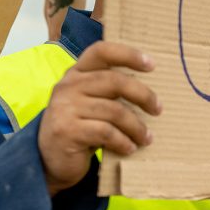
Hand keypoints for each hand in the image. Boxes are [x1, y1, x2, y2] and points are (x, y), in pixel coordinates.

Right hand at [39, 42, 160, 195]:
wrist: (51, 158)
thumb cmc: (82, 127)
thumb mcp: (93, 103)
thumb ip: (111, 91)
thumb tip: (152, 94)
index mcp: (77, 73)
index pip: (101, 51)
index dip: (127, 54)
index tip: (152, 65)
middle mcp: (68, 85)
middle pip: (114, 81)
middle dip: (143, 95)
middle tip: (158, 109)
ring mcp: (65, 107)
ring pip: (114, 111)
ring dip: (136, 126)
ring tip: (146, 138)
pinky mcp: (67, 130)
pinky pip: (106, 133)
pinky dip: (123, 142)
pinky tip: (129, 148)